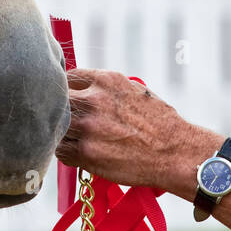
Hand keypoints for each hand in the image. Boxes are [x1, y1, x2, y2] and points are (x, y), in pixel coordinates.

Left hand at [55, 68, 213, 193]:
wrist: (175, 152)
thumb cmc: (159, 123)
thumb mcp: (134, 90)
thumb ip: (105, 88)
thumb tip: (83, 89)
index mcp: (106, 80)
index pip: (67, 76)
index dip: (64, 88)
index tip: (65, 97)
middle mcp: (94, 100)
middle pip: (56, 99)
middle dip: (57, 108)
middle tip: (61, 118)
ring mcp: (88, 127)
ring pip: (55, 125)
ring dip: (60, 131)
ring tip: (72, 137)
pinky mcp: (86, 153)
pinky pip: (62, 150)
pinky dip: (67, 151)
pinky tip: (79, 152)